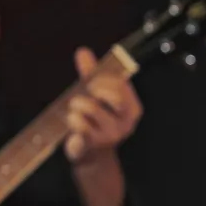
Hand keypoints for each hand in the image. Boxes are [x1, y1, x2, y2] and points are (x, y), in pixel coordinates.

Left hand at [64, 47, 142, 164]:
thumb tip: (83, 51)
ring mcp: (111, 134)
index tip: (92, 81)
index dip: (103, 78)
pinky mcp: (94, 143)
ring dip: (77, 104)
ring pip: (91, 108)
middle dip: (95, 89)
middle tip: (85, 93)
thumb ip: (91, 74)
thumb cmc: (95, 120)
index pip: (122, 85)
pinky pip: (80, 124)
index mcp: (132, 109)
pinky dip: (72, 119)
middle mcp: (126, 123)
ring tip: (74, 108)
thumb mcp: (96, 96)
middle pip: (114, 97)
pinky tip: (72, 121)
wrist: (91, 153)